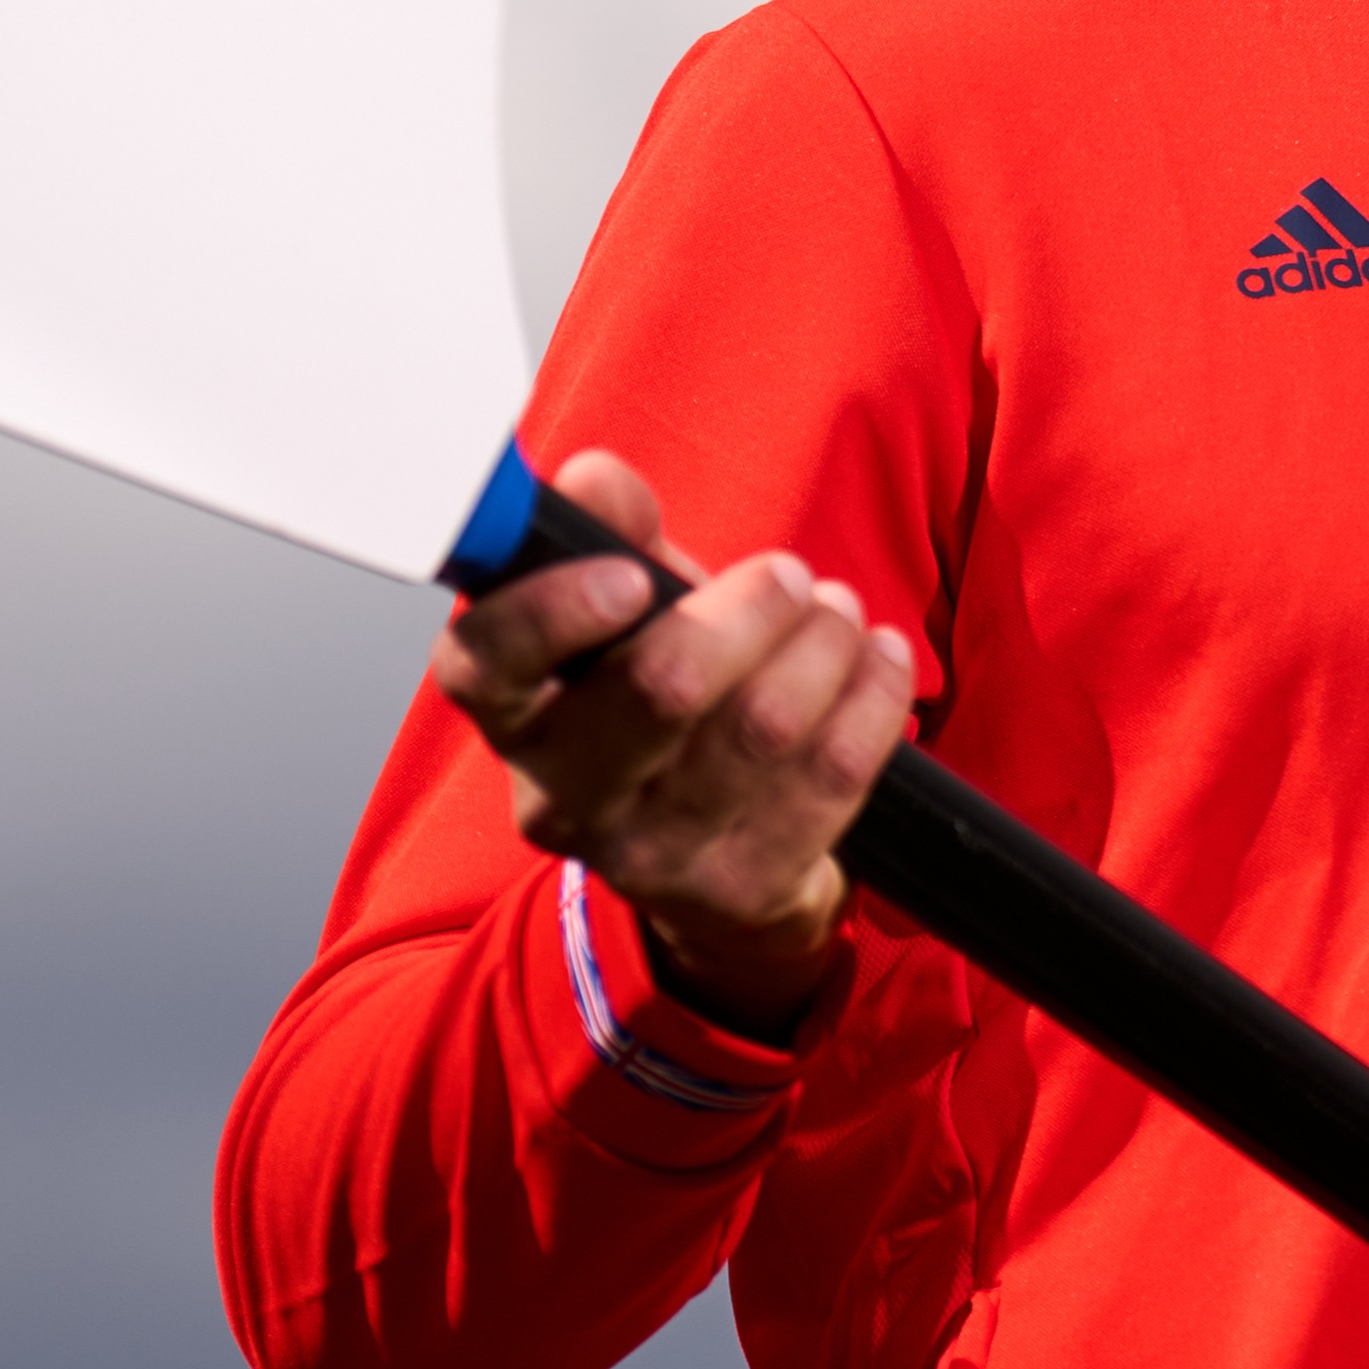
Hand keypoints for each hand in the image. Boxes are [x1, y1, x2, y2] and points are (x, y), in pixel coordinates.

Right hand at [431, 449, 915, 1029]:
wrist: (717, 866)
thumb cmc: (661, 704)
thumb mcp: (630, 612)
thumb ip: (612, 534)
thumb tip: (596, 479)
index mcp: (516, 715)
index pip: (487, 665)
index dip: (552, 613)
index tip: (629, 576)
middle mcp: (564, 798)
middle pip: (661, 689)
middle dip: (749, 611)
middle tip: (789, 577)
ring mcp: (653, 856)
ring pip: (760, 727)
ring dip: (822, 646)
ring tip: (839, 612)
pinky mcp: (741, 889)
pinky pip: (831, 777)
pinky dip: (871, 700)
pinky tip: (881, 662)